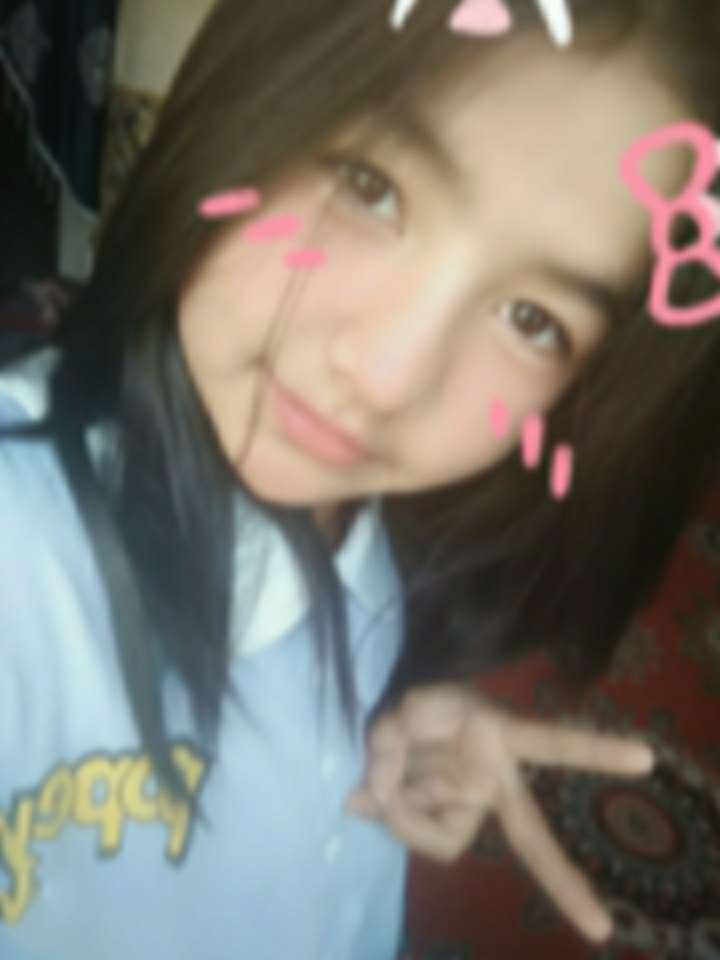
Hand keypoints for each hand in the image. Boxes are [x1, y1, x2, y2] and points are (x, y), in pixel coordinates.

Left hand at [345, 682, 654, 943]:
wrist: (407, 721)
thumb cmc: (427, 705)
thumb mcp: (405, 704)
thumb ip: (391, 741)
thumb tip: (379, 795)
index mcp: (501, 737)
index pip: (551, 741)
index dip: (595, 749)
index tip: (646, 759)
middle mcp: (495, 781)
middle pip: (531, 836)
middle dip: (565, 881)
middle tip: (601, 930)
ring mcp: (473, 807)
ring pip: (440, 834)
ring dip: (401, 808)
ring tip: (383, 769)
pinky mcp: (450, 822)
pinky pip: (418, 835)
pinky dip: (391, 815)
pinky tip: (375, 793)